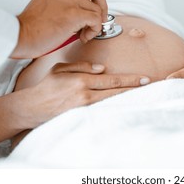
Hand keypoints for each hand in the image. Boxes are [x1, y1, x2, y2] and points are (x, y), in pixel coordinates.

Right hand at [11, 0, 107, 58]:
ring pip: (97, 9)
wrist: (18, 36)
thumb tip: (85, 15)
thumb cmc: (30, 29)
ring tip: (83, 35)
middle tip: (97, 22)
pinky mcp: (73, 14)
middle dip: (102, 7)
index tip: (93, 13)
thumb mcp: (47, 7)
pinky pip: (96, 20)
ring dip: (94, 25)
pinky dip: (94, 30)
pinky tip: (83, 38)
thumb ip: (64, 5)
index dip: (94, 0)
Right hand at [16, 62, 149, 127]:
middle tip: (151, 86)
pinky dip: (115, 108)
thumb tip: (102, 69)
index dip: (130, 80)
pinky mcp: (82, 117)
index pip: (112, 80)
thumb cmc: (46, 87)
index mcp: (81, 81)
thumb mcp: (61, 69)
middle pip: (116, 92)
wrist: (31, 109)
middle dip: (135, 89)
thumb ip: (82, 66)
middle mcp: (85, 95)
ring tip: (143, 96)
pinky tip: (124, 106)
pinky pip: (103, 111)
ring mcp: (84, 109)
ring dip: (128, 99)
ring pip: (112, 103)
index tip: (145, 79)